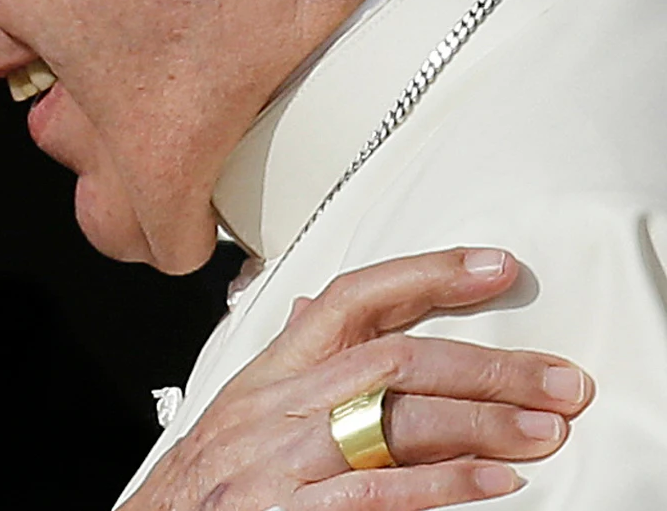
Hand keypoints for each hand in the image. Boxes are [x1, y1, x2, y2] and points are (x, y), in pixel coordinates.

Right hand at [123, 248, 592, 510]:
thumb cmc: (198, 483)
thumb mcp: (235, 410)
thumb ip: (283, 362)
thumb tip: (307, 308)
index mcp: (268, 373)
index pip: (348, 298)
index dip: (424, 274)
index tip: (494, 267)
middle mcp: (274, 406)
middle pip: (392, 358)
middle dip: (486, 365)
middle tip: (556, 379)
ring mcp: (279, 461)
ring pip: (391, 419)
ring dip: (481, 424)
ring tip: (542, 430)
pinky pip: (375, 492)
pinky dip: (442, 486)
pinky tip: (493, 484)